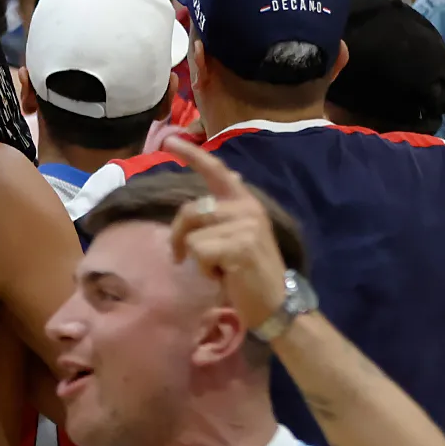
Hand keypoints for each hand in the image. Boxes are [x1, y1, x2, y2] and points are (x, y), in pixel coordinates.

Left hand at [166, 136, 290, 331]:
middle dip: (177, 236)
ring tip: (219, 268)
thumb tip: (230, 174)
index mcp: (245, 201)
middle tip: (178, 257)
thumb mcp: (241, 232)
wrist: (276, 305)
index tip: (168, 140)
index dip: (191, 154)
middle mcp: (246, 208)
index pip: (216, 170)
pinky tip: (224, 277)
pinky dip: (205, 270)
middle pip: (190, 211)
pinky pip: (199, 252)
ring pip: (192, 235)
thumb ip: (229, 207)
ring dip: (197, 258)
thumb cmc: (250, 270)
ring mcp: (246, 226)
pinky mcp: (241, 246)